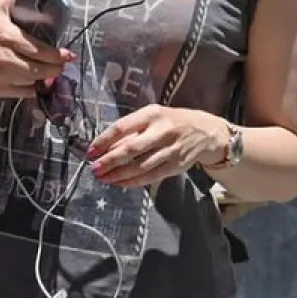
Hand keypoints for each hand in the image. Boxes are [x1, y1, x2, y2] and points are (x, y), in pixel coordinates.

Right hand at [0, 0, 71, 98]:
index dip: (56, 55)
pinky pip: (20, 93)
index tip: (68, 55)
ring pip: (30, 81)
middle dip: (55, 69)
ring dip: (45, 79)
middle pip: (37, 69)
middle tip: (62, 66)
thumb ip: (16, 0)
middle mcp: (4, 58)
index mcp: (8, 37)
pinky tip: (36, 83)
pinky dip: (31, 89)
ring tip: (51, 73)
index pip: (38, 50)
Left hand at [87, 105, 226, 188]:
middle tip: (94, 169)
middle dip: (110, 161)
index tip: (90, 151)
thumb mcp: (153, 117)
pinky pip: (150, 176)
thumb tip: (104, 148)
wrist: (206, 131)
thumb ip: (132, 129)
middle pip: (131, 148)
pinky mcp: (176, 165)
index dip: (104, 140)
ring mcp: (171, 149)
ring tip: (103, 178)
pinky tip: (120, 183)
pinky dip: (133, 182)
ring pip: (140, 166)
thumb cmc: (172, 122)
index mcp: (153, 114)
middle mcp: (163, 130)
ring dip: (118, 174)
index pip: (123, 127)